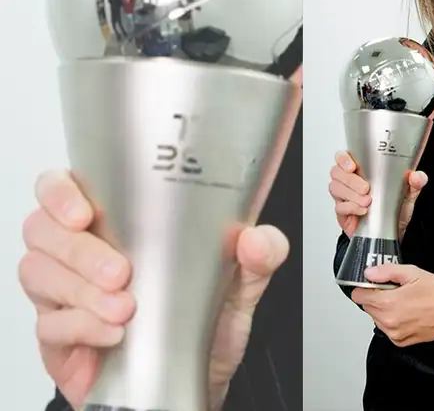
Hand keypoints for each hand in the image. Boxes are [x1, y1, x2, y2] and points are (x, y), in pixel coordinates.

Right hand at [18, 169, 288, 410]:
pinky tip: (113, 333)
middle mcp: (82, 251)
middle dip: (79, 250)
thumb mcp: (242, 284)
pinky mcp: (60, 336)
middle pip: (42, 229)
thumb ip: (259, 255)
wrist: (198, 382)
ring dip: (80, 289)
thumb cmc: (206, 321)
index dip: (61, 193)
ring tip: (125, 308)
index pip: (65, 188)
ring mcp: (66, 293)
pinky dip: (81, 326)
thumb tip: (256, 240)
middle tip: (121, 272)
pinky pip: (48, 324)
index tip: (84, 211)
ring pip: (37, 272)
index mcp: (118, 222)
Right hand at [329, 151, 427, 238]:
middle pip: (336, 172)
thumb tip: (417, 176)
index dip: (343, 159)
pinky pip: (339, 207)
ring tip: (367, 201)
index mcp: (363, 170)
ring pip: (335, 188)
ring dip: (351, 194)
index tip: (352, 166)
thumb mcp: (409, 194)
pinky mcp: (343, 212)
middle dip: (350, 180)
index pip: (343, 157)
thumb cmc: (395, 209)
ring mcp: (344, 197)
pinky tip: (363, 211)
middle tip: (366, 188)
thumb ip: (415, 183)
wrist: (392, 233)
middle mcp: (350, 181)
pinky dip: (351, 208)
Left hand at [351, 264, 433, 346]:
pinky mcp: (401, 341)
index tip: (375, 285)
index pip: (358, 296)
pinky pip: (388, 330)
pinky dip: (394, 322)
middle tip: (395, 291)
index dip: (365, 287)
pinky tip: (408, 314)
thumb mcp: (412, 272)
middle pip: (367, 307)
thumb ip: (386, 272)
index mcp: (387, 303)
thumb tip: (369, 274)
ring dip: (384, 311)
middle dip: (376, 298)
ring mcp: (394, 334)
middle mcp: (388, 321)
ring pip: (377, 319)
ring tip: (405, 302)